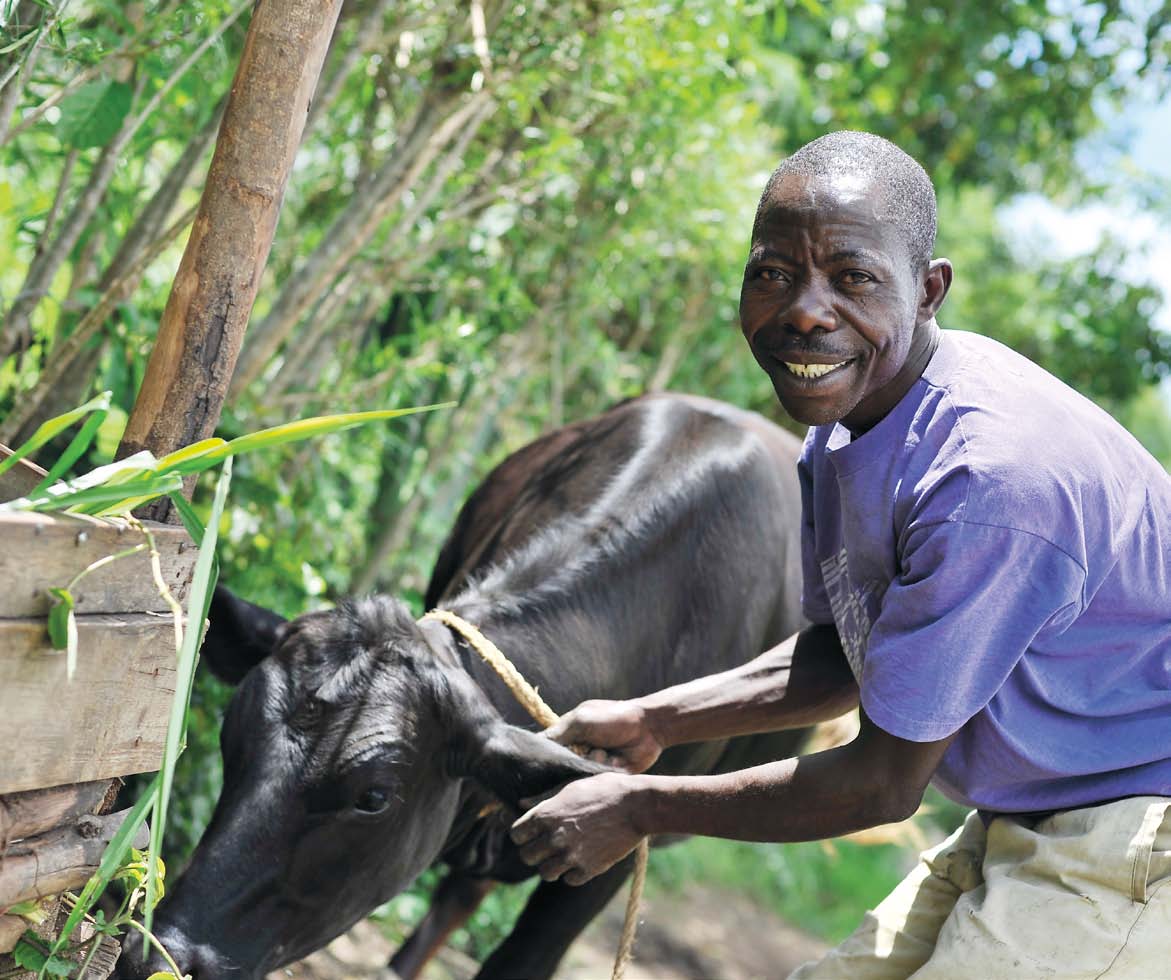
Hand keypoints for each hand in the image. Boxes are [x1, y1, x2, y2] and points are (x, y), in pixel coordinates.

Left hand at [510, 772, 647, 884]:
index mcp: (546, 814)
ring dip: (551, 865)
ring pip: (545, 873)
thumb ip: (543, 798)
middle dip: (534, 851)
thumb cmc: (604, 789)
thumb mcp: (570, 787)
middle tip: (546, 845)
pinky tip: (582, 859)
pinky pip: (569, 880)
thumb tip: (520, 805)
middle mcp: (554, 837)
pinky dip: (573, 872)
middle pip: (526, 857)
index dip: (522, 834)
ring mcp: (571, 855)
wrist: (637, 805)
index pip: (516, 835)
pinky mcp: (589, 869)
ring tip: (563, 854)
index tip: (531, 833)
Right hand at [543, 699, 662, 773]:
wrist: (649, 728)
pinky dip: (606, 771)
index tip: (542, 765)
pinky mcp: (607, 776)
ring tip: (606, 752)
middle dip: (573, 764)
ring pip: (581, 777)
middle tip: (587, 753)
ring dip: (593, 763)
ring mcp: (593, 765)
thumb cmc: (613, 718)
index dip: (545, 760)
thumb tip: (534, 746)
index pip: (548, 752)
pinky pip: (598, 782)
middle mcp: (578, 752)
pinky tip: (617, 760)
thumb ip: (558, 734)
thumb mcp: (581, 720)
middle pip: (562, 769)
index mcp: (569, 736)